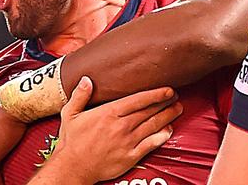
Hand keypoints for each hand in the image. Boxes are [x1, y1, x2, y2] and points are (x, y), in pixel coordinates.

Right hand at [35, 76, 181, 183]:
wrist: (72, 168)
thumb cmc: (72, 142)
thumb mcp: (70, 114)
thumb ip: (80, 95)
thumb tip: (87, 79)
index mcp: (109, 113)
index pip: (139, 99)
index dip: (156, 94)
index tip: (168, 89)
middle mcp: (121, 126)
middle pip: (149, 111)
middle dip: (165, 102)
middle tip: (175, 97)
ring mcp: (127, 142)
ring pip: (153, 125)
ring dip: (167, 116)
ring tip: (177, 109)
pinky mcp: (130, 156)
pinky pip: (150, 144)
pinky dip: (161, 136)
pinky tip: (168, 130)